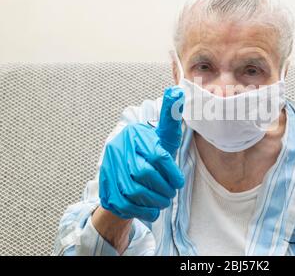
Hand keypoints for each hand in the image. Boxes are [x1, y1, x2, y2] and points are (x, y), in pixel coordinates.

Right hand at [99, 86, 184, 223]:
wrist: (123, 170)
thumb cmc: (150, 151)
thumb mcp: (162, 135)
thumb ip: (171, 117)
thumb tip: (178, 91)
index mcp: (134, 135)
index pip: (157, 155)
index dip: (171, 172)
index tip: (179, 182)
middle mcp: (119, 150)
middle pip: (144, 173)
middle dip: (163, 187)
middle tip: (171, 192)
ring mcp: (110, 170)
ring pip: (135, 190)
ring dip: (154, 200)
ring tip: (164, 200)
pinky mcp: (106, 189)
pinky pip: (125, 205)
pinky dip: (143, 211)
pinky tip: (152, 210)